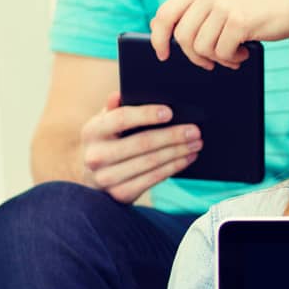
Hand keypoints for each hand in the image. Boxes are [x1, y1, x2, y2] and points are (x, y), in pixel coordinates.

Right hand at [77, 91, 199, 201]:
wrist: (94, 181)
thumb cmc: (107, 143)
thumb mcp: (105, 124)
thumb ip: (114, 109)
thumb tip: (119, 95)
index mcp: (92, 131)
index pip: (121, 119)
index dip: (146, 115)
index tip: (170, 112)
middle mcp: (96, 155)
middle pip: (142, 143)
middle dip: (172, 136)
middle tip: (195, 131)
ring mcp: (107, 177)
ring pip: (151, 162)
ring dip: (178, 152)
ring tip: (196, 143)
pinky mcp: (120, 194)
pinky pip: (153, 178)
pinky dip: (174, 167)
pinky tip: (187, 158)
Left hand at [152, 0, 288, 70]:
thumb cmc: (260, 7)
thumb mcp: (223, 0)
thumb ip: (199, 13)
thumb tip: (171, 41)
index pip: (165, 13)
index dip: (159, 37)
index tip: (162, 54)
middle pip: (182, 36)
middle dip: (194, 56)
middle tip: (210, 61)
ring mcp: (224, 5)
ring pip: (201, 48)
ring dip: (216, 58)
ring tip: (232, 54)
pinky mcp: (239, 21)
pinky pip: (221, 53)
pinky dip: (231, 59)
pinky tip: (244, 53)